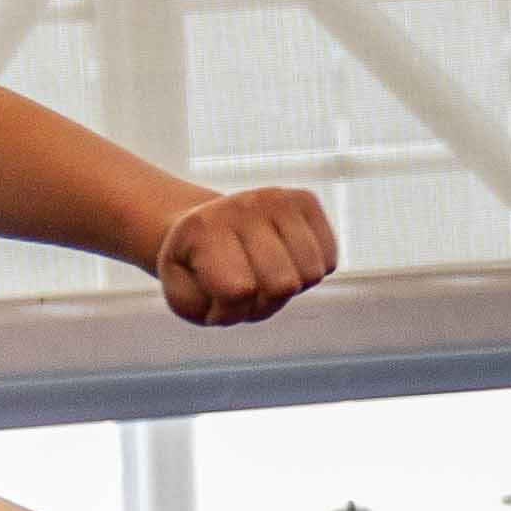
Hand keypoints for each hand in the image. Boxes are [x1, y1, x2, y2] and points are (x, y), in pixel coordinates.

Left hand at [155, 185, 337, 325]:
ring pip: (312, 274)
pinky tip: (285, 262)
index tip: (213, 298)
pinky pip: (330, 260)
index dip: (229, 312)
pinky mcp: (306, 200)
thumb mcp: (181, 296)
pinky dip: (309, 274)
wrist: (206, 226)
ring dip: (289, 290)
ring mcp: (278, 198)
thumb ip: (200, 306)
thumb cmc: (195, 268)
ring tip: (263, 275)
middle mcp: (243, 205)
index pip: (238, 291)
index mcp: (203, 228)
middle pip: (282, 284)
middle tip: (242, 289)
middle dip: (263, 303)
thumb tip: (246, 289)